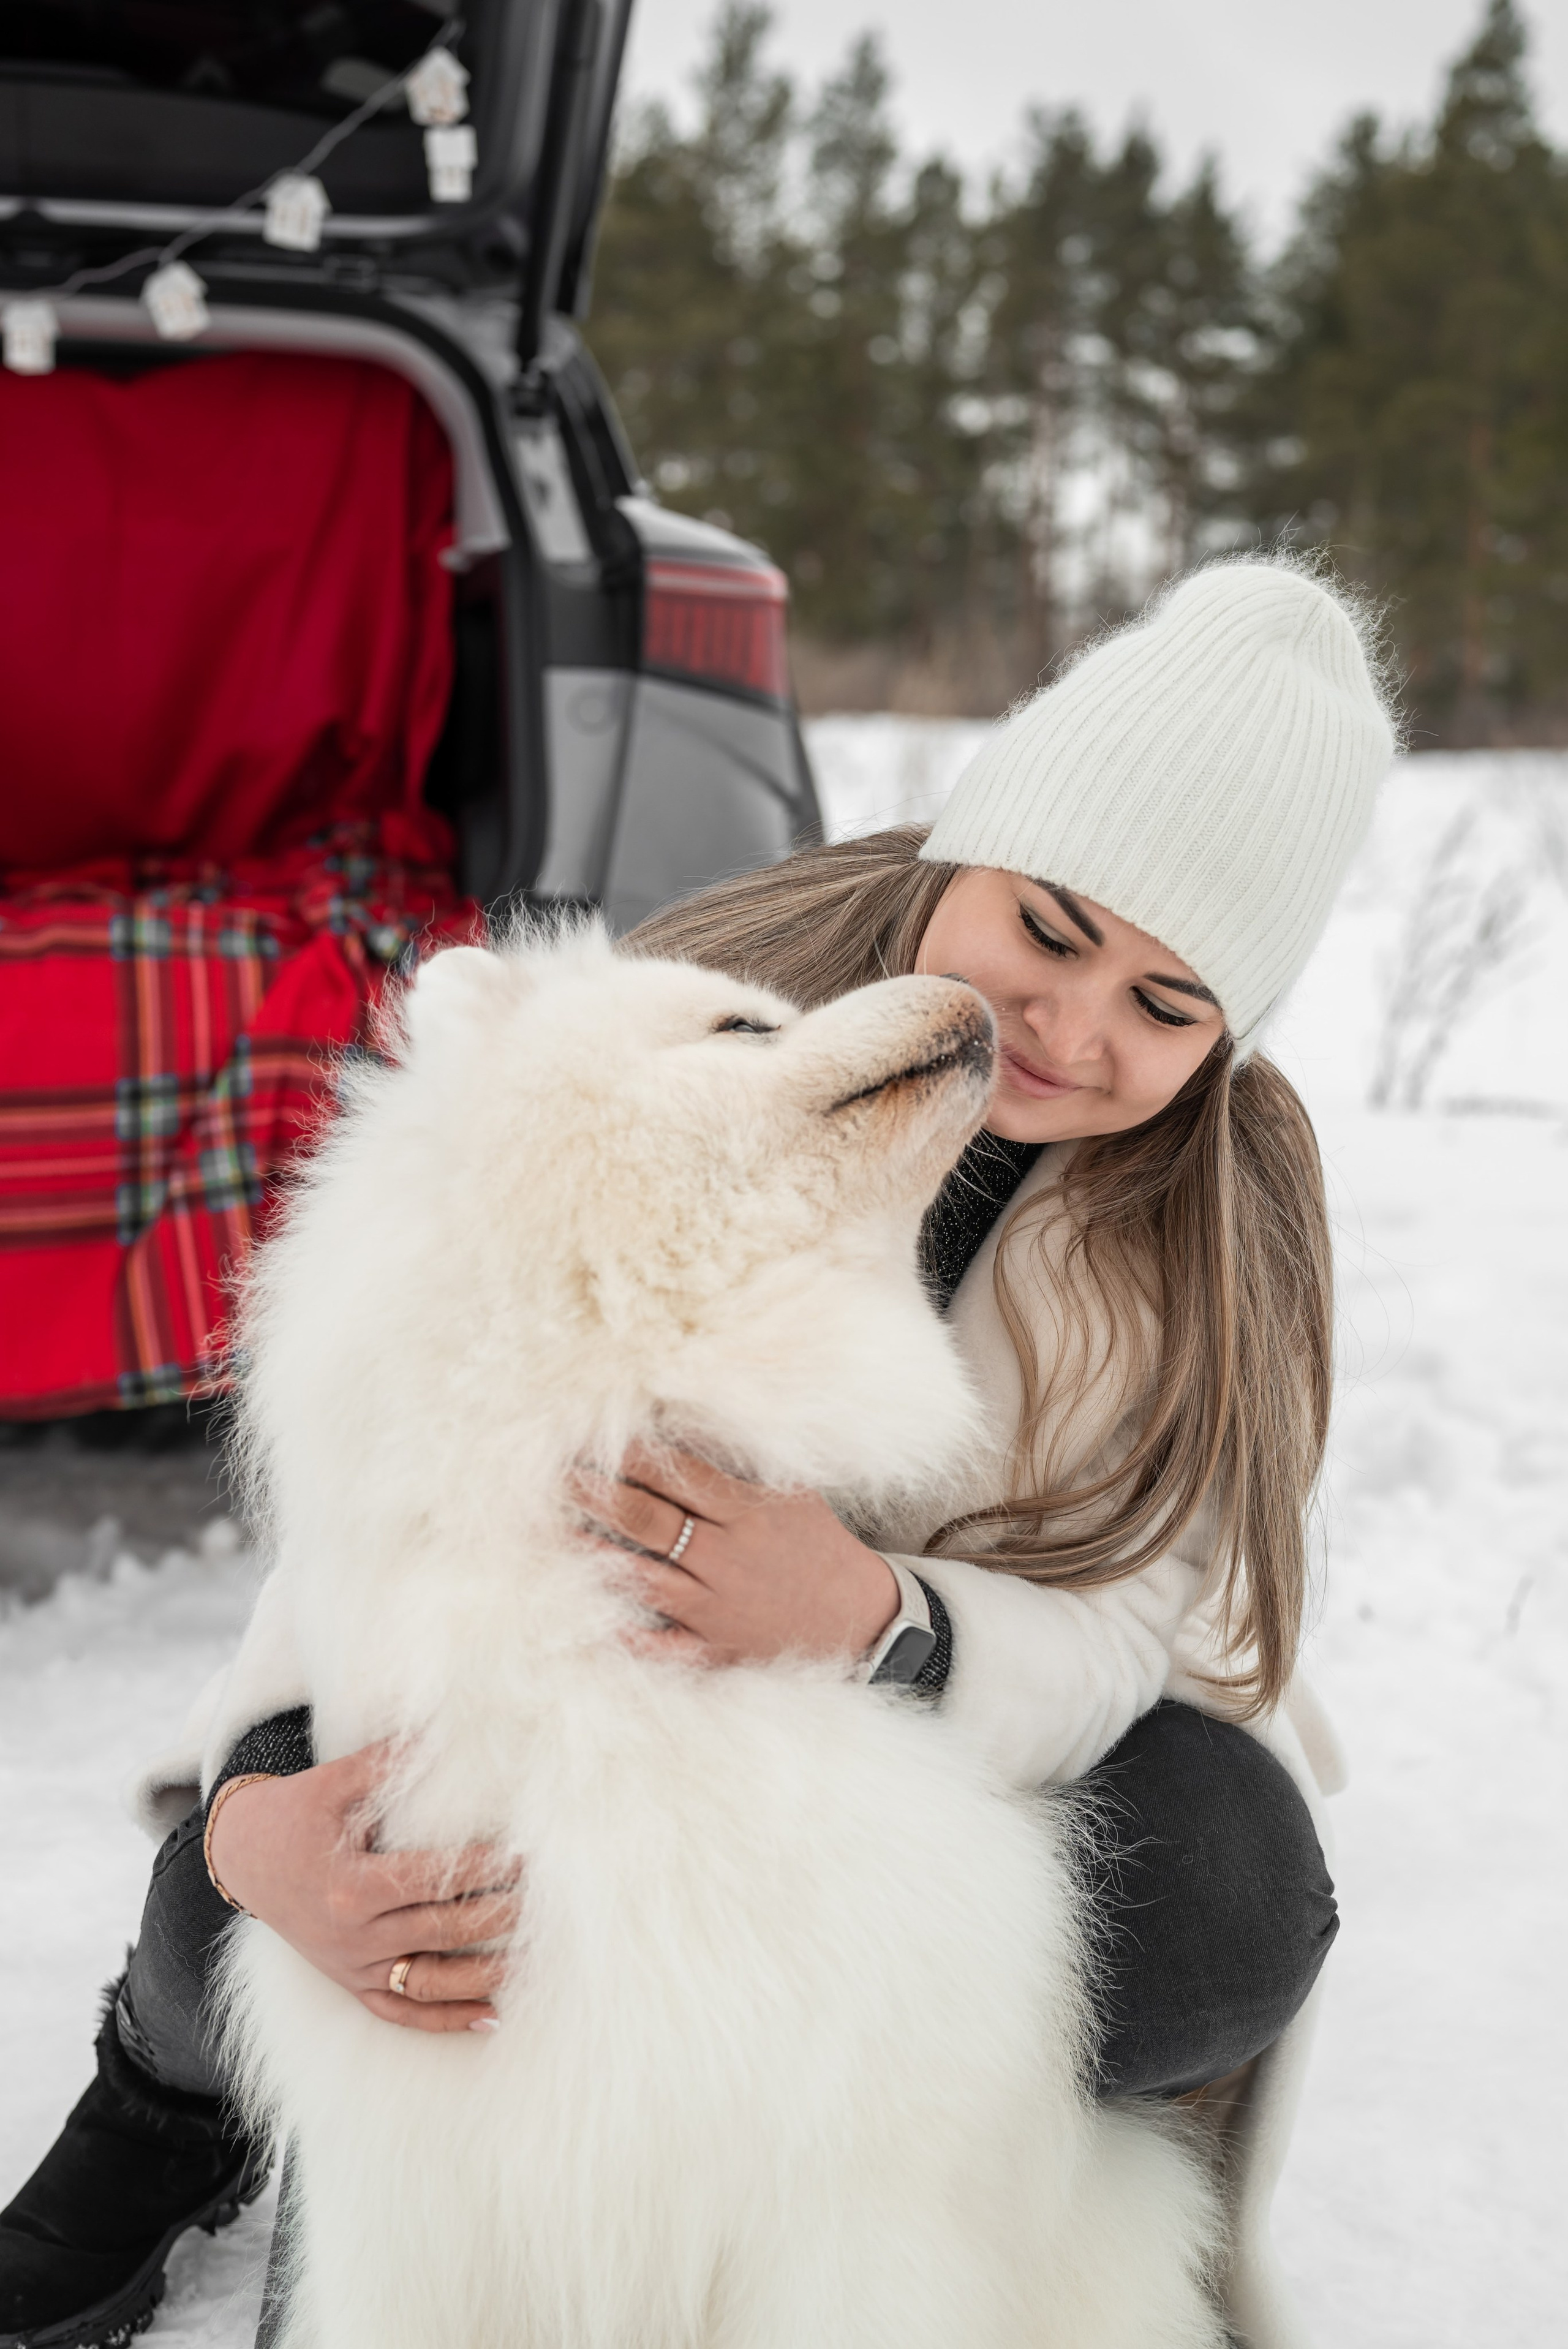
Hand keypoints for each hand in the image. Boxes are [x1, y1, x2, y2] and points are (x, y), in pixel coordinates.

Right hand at [207, 1746, 520, 2034]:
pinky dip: (445, 2019)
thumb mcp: (331, 1783)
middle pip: (440, 1930)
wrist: (244, 1858)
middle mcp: (353, 1935)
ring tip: (534, 1961)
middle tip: (546, 1900)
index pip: (430, 1880)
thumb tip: (440, 1733)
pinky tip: (491, 2017)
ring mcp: (352, 1966)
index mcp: (351, 1885)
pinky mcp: (351, 1983)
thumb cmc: (294, 1813)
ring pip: (429, 1982)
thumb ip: (384, 1764)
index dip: (480, 1868)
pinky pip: (401, 2010)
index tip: (524, 1856)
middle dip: (497, 1915)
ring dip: (484, 1976)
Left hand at [571, 1442, 899, 1668]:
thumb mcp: (793, 1497)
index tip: (597, 1440)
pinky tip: (587, 1619)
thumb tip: (687, 1438)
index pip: (679, 1477)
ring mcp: (717, 1607)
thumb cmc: (820, 1547)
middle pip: (650, 1522)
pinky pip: (661, 1643)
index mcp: (747, 1514)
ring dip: (597, 1554)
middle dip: (599, 1496)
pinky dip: (626, 1633)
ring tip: (557, 1534)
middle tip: (558, 1477)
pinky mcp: (714, 1648)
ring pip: (643, 1577)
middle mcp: (726, 1559)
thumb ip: (741, 1471)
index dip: (633, 1457)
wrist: (861, 1620)